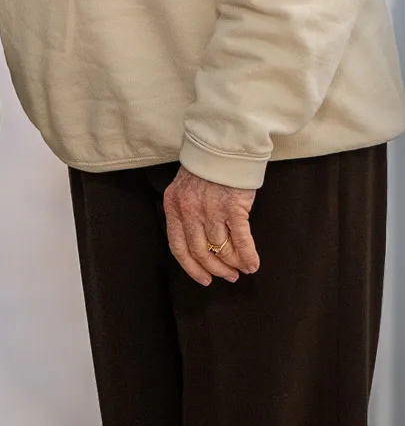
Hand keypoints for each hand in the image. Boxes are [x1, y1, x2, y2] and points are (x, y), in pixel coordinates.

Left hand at [163, 167, 259, 285]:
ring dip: (233, 263)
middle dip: (216, 268)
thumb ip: (187, 214)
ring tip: (241, 269)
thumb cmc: (207, 169)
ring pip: (221, 248)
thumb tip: (201, 246)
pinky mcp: (233, 208)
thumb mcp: (185, 190)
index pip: (178, 247)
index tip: (204, 279)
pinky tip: (252, 264)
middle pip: (200, 251)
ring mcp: (211, 210)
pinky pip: (241, 240)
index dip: (191, 267)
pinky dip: (247, 256)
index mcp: (174, 207)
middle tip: (228, 276)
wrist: (224, 146)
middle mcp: (189, 211)